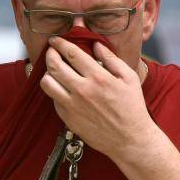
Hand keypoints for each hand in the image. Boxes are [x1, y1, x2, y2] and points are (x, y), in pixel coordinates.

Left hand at [41, 37, 156, 161]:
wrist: (129, 139)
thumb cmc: (132, 108)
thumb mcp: (129, 78)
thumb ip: (112, 59)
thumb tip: (96, 45)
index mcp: (98, 77)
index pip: (71, 53)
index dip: (61, 43)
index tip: (56, 39)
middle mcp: (82, 90)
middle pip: (54, 65)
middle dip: (50, 54)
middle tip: (52, 51)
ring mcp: (73, 106)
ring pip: (47, 83)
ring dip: (47, 73)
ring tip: (54, 71)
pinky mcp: (68, 119)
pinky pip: (53, 100)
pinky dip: (55, 91)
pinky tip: (63, 89)